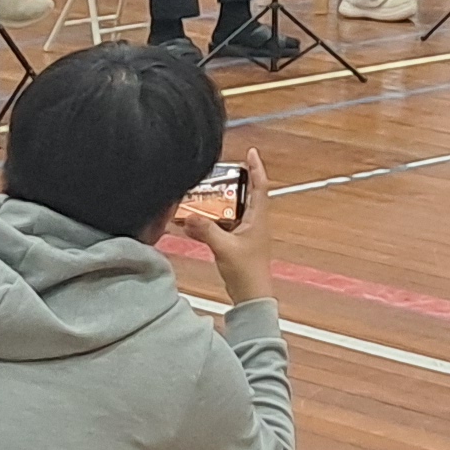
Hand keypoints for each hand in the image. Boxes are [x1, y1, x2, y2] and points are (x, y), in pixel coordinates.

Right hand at [185, 147, 276, 292]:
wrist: (251, 296)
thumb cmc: (247, 272)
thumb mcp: (224, 248)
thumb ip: (206, 231)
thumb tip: (189, 216)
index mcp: (258, 218)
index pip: (260, 186)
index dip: (256, 168)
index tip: (250, 152)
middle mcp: (254, 222)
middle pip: (244, 195)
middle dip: (230, 183)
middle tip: (216, 173)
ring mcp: (246, 233)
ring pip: (230, 211)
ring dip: (216, 204)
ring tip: (199, 195)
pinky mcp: (236, 243)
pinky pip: (222, 226)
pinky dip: (209, 223)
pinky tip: (192, 224)